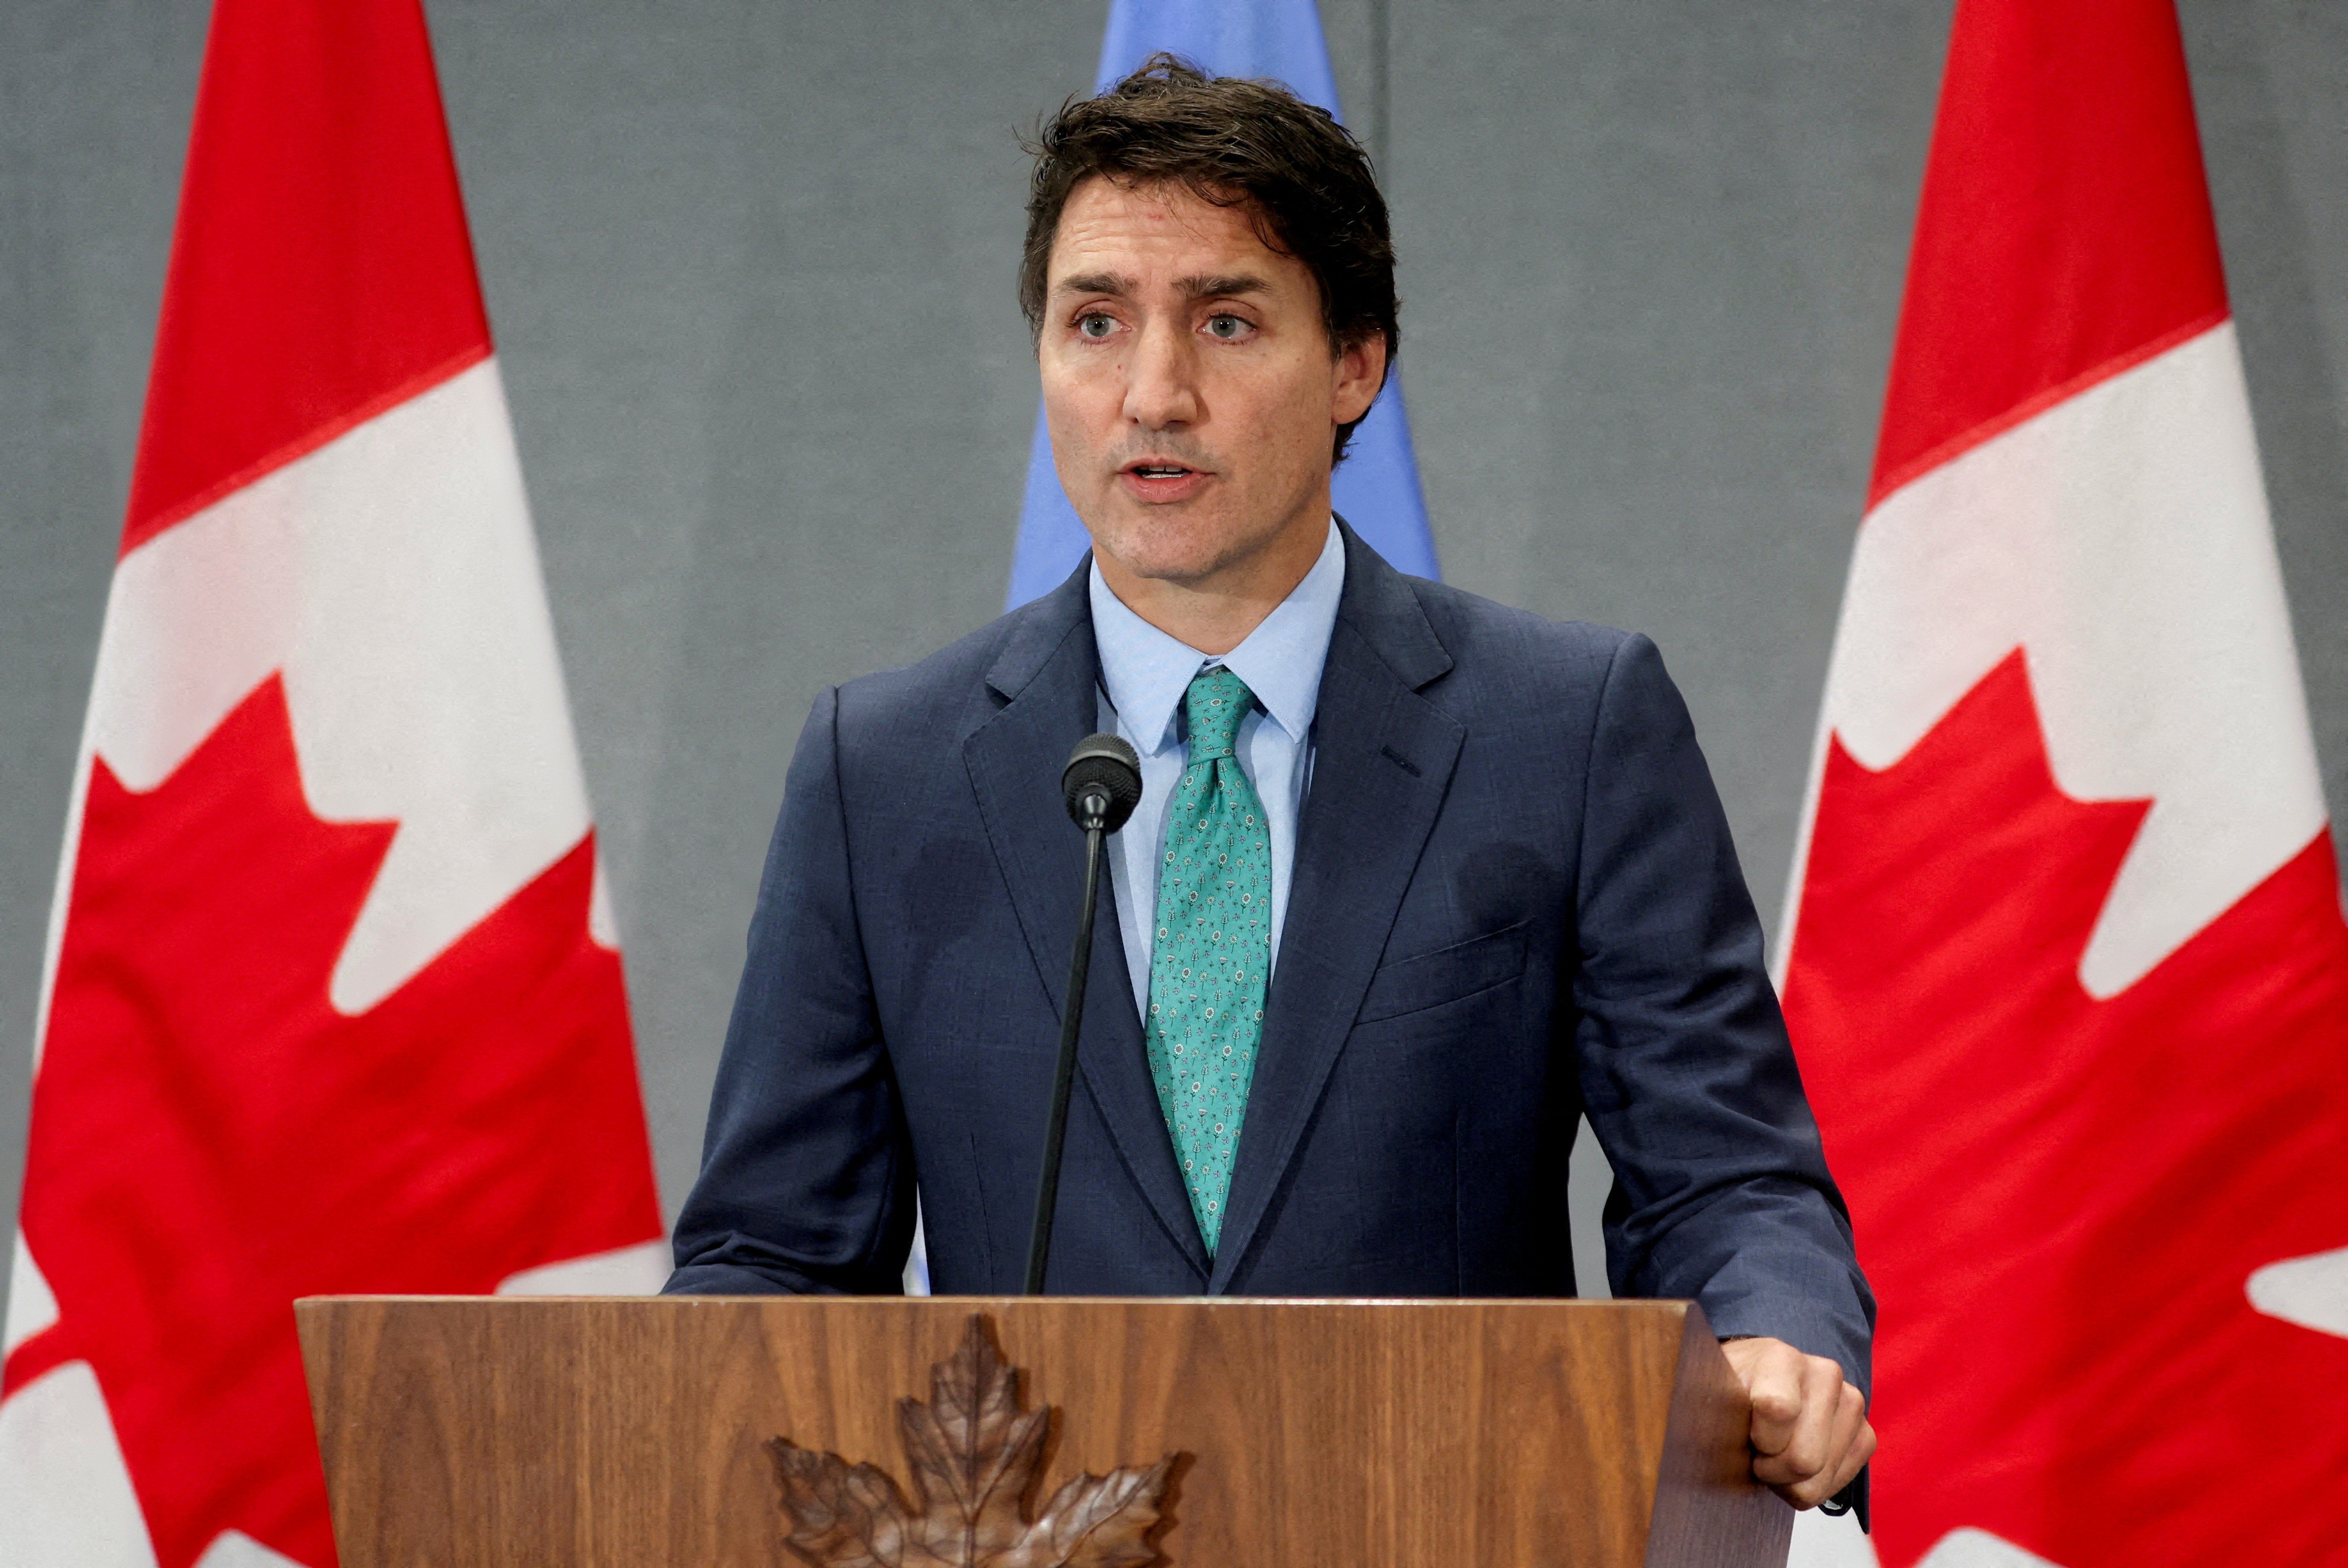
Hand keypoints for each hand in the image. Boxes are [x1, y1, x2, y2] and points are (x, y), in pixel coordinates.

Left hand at [1719, 1337, 1875, 1508]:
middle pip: (1804, 1458)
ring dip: (1789, 1480)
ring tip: (1773, 1455)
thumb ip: (1708, 1411)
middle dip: (1772, 1470)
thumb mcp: (1707, 1394)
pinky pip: (1839, 1482)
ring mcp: (1850, 1401)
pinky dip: (1811, 1484)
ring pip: (1820, 1478)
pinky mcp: (1865, 1431)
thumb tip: (1698, 1439)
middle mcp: (1824, 1373)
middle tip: (1756, 1453)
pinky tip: (1794, 1460)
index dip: (1758, 1440)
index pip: (1777, 1410)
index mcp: (1781, 1357)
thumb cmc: (1728, 1392)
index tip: (1744, 1434)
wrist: (1755, 1383)